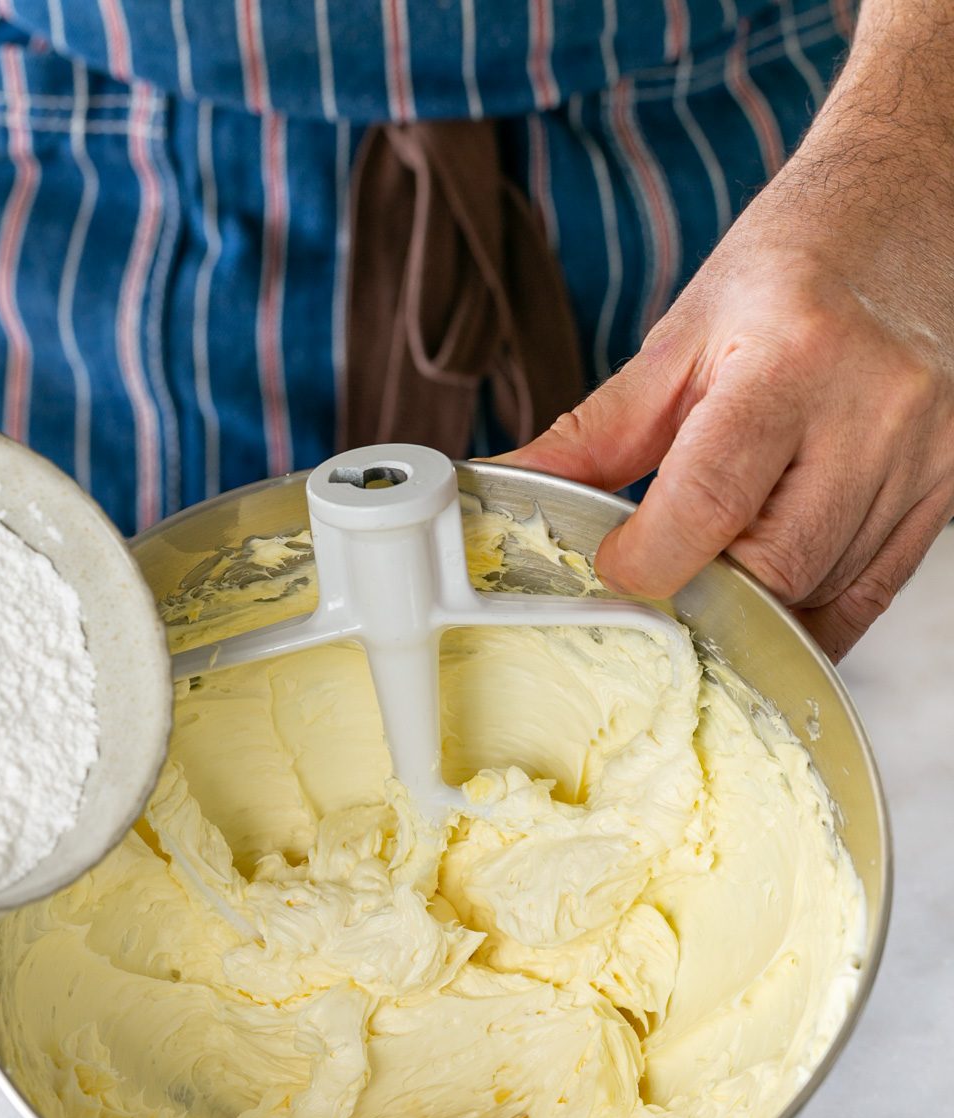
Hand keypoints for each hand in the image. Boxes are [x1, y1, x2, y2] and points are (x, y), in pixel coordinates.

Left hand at [498, 61, 953, 659]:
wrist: (917, 207)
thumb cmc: (798, 262)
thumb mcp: (682, 336)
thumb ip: (595, 433)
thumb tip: (502, 487)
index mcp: (791, 359)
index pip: (709, 503)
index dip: (646, 559)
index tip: (614, 564)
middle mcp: (872, 410)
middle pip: (771, 569)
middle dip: (700, 592)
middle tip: (661, 573)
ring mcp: (922, 456)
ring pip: (820, 595)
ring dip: (753, 605)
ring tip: (716, 562)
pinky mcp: (948, 489)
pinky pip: (869, 597)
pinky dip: (809, 616)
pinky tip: (770, 601)